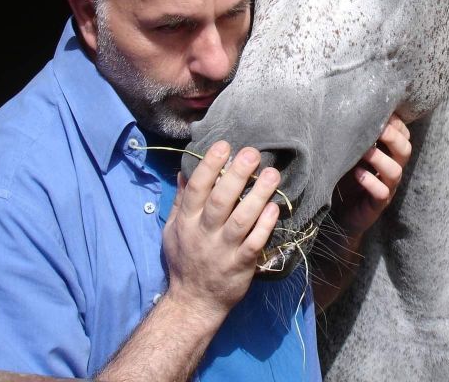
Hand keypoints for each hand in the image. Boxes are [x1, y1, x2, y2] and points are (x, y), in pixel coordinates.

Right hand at [162, 142, 279, 322]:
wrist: (193, 303)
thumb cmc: (184, 260)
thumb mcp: (173, 230)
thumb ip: (181, 200)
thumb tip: (184, 169)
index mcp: (187, 222)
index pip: (197, 189)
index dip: (209, 166)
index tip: (224, 145)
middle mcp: (204, 234)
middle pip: (220, 201)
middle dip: (236, 175)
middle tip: (252, 153)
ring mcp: (223, 250)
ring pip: (241, 220)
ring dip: (258, 196)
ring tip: (272, 174)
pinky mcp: (241, 266)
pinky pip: (254, 243)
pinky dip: (265, 225)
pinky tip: (275, 208)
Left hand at [331, 114, 411, 237]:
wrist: (337, 213)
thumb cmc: (343, 177)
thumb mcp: (349, 152)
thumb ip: (353, 136)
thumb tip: (344, 108)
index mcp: (388, 154)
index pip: (403, 135)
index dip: (396, 123)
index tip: (381, 111)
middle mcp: (390, 169)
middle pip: (405, 150)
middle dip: (393, 136)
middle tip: (377, 128)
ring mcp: (386, 188)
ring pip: (395, 171)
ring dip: (380, 158)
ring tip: (364, 151)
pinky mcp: (376, 205)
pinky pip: (381, 193)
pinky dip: (371, 181)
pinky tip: (358, 174)